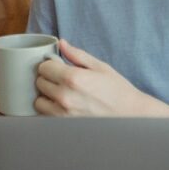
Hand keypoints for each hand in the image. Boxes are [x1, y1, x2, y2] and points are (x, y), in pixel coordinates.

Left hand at [34, 39, 154, 116]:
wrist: (130, 115)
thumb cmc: (117, 90)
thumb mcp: (99, 67)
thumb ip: (77, 54)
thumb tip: (61, 43)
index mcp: (73, 78)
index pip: (44, 67)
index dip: (49, 65)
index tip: (57, 67)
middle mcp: (65, 96)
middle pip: (39, 83)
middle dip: (47, 79)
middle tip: (60, 80)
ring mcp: (63, 114)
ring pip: (38, 101)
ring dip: (46, 96)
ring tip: (60, 94)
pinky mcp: (64, 126)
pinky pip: (45, 116)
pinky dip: (50, 110)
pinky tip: (62, 107)